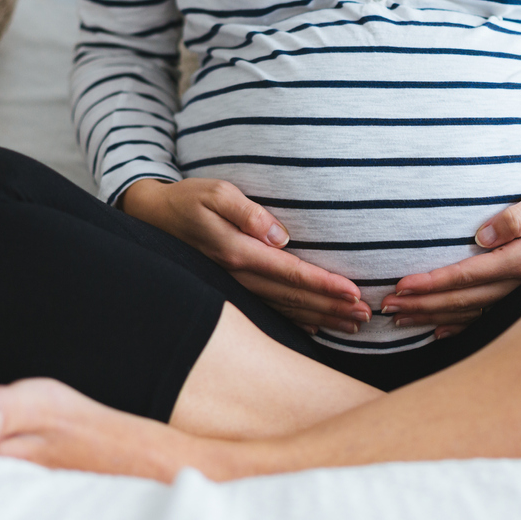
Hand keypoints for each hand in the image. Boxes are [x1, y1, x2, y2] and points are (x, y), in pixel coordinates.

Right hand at [119, 178, 370, 334]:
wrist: (153, 217)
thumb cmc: (189, 199)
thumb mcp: (216, 193)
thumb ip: (247, 212)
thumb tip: (280, 235)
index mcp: (239, 252)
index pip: (291, 273)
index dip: (323, 284)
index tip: (353, 292)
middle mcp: (239, 276)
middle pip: (294, 297)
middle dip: (332, 307)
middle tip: (367, 315)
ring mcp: (236, 286)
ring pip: (286, 308)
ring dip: (321, 316)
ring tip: (353, 325)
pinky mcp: (235, 287)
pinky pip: (271, 309)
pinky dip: (297, 319)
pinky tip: (318, 326)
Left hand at [383, 183, 520, 337]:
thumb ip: (516, 215)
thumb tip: (481, 236)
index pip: (465, 276)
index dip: (431, 283)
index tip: (400, 286)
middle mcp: (519, 284)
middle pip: (460, 301)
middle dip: (421, 305)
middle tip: (385, 308)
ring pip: (469, 314)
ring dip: (433, 317)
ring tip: (400, 320)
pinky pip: (486, 319)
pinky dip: (460, 327)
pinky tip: (438, 332)